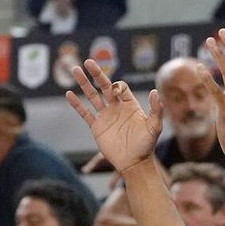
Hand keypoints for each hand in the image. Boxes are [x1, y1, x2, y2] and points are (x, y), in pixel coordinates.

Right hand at [66, 59, 164, 174]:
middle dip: (97, 74)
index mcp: (129, 105)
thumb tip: (156, 91)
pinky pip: (85, 113)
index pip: (120, 88)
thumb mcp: (154, 127)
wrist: (134, 163)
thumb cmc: (146, 146)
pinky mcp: (97, 127)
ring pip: (92, 96)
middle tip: (88, 62)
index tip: (114, 89)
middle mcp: (116, 108)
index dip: (116, 85)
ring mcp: (105, 117)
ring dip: (84, 84)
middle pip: (104, 87)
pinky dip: (77, 104)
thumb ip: (156, 110)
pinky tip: (69, 94)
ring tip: (75, 70)